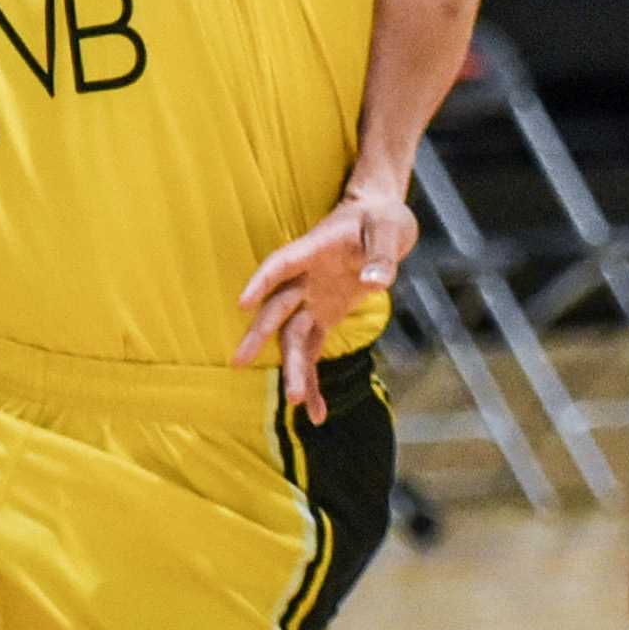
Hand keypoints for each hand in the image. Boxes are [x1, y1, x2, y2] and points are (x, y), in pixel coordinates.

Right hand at [232, 181, 413, 423]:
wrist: (381, 219)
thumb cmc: (381, 217)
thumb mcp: (388, 230)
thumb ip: (381, 256)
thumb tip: (375, 281)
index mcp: (313, 250)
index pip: (281, 264)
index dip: (262, 282)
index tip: (243, 303)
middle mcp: (305, 278)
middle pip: (278, 309)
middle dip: (260, 336)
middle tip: (239, 362)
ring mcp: (312, 299)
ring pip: (293, 338)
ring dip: (294, 368)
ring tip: (297, 404)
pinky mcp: (324, 315)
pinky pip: (313, 350)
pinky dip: (315, 379)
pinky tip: (317, 412)